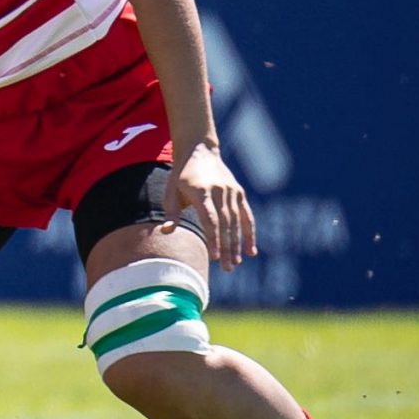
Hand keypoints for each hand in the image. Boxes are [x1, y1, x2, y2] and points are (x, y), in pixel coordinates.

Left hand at [166, 141, 256, 270]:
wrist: (200, 150)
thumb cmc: (180, 174)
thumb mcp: (171, 190)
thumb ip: (171, 212)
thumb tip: (166, 232)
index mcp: (201, 191)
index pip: (209, 219)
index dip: (213, 238)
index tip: (214, 257)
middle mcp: (219, 191)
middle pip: (225, 224)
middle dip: (227, 247)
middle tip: (227, 268)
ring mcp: (232, 192)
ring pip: (237, 222)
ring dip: (238, 244)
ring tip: (235, 263)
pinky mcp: (239, 193)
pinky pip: (246, 216)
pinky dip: (250, 234)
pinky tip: (251, 251)